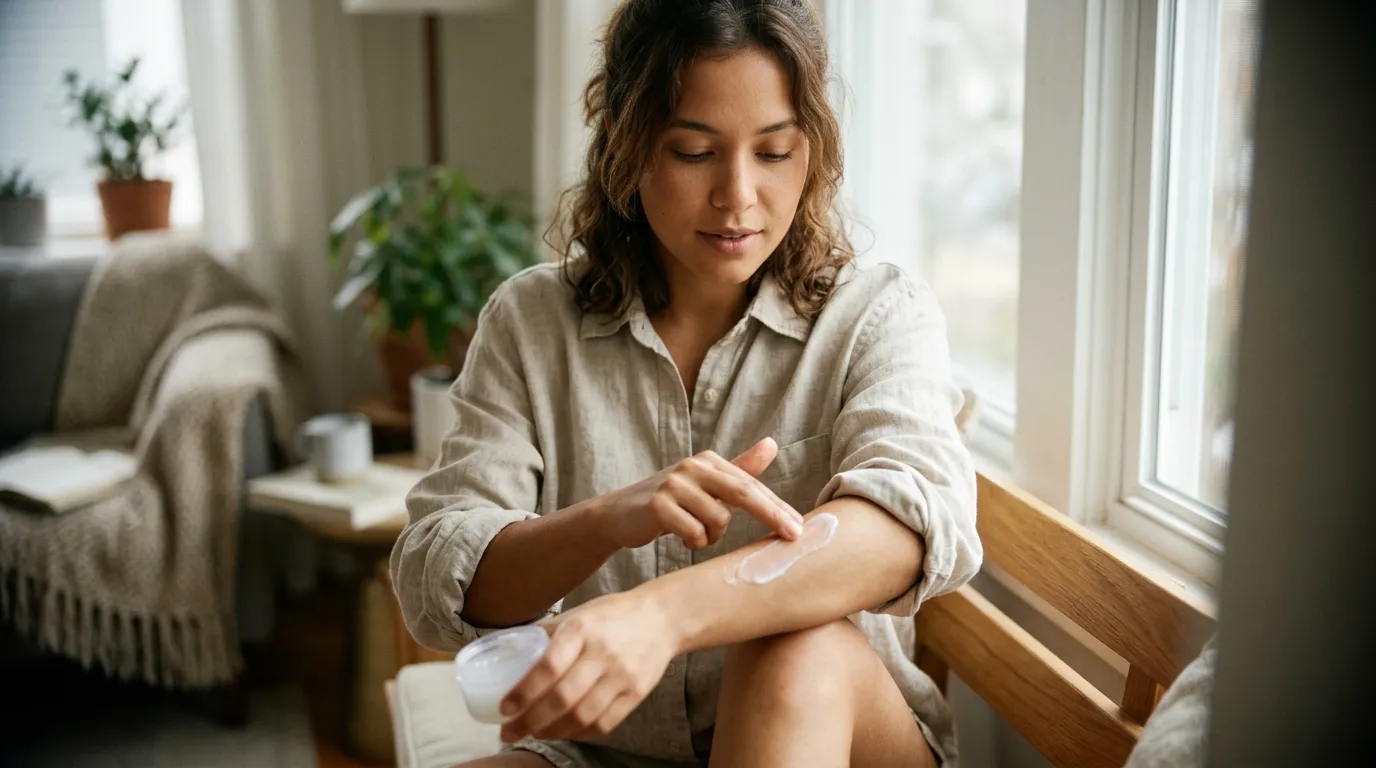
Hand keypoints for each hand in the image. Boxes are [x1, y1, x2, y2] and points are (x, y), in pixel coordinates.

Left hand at [498, 591, 678, 742]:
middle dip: (530, 721)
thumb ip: (547, 633)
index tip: (505, 708)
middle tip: (510, 732)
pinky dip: (580, 733)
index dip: (524, 691)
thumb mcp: (578, 613)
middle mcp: (602, 653)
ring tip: (535, 733)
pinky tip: (565, 732)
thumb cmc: (612, 615)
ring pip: (582, 716)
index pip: (549, 666)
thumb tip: (507, 648)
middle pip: (563, 698)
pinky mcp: (636, 693)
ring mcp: (622, 675)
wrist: (662, 618)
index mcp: (581, 629)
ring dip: (553, 731)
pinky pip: (604, 723)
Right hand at [599, 437, 804, 550]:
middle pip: (744, 493)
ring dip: (712, 536)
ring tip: (695, 532)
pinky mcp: (658, 505)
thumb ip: (739, 468)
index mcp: (708, 461)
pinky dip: (694, 542)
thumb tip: (772, 444)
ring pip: (718, 521)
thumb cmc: (669, 501)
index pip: (751, 485)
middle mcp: (693, 467)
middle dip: (772, 516)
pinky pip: (694, 533)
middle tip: (793, 537)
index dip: (777, 507)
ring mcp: (674, 485)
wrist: (618, 514)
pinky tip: (681, 538)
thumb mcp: (705, 483)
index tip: (799, 528)